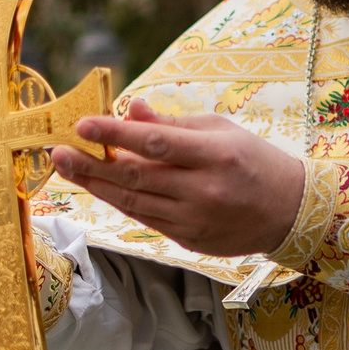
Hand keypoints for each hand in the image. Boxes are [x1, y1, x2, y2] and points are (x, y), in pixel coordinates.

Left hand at [49, 99, 308, 258]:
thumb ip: (171, 124)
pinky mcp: (190, 241)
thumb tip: (129, 109)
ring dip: (97, 186)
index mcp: (215, 155)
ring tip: (68, 169)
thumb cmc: (253, 160)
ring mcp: (196, 220)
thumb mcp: (220, 130)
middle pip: (137, 177)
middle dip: (93, 164)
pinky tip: (100, 188)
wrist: (290, 211)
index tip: (83, 125)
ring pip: (135, 203)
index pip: (156, 143)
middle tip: (58, 151)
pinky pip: (146, 219)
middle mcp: (204, 190)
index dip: (115, 136)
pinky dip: (121, 203)